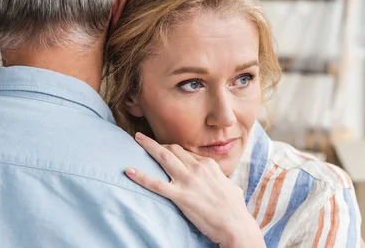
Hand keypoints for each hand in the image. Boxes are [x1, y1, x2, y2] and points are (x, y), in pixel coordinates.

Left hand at [126, 133, 264, 247]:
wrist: (236, 226)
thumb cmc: (235, 210)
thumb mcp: (231, 187)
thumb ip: (221, 180)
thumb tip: (221, 181)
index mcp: (209, 165)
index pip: (186, 152)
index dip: (172, 149)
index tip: (163, 148)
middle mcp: (198, 168)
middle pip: (173, 150)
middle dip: (157, 143)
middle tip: (143, 139)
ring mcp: (189, 181)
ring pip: (164, 157)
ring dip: (148, 146)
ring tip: (136, 139)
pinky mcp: (181, 196)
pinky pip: (156, 184)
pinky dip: (141, 176)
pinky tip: (129, 171)